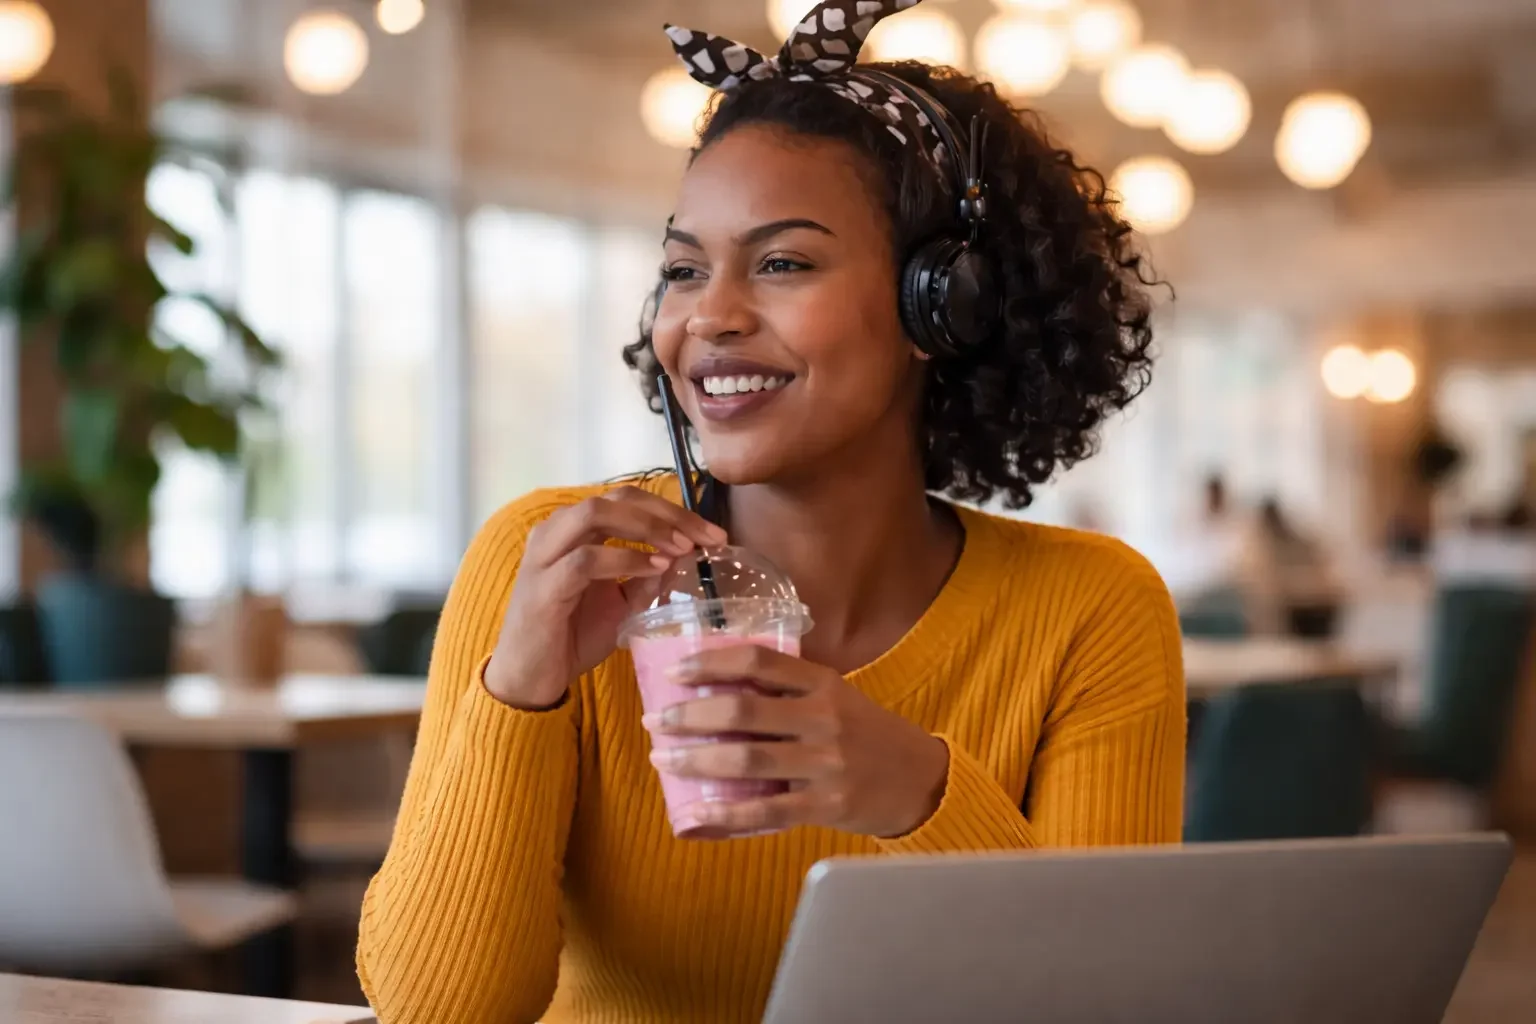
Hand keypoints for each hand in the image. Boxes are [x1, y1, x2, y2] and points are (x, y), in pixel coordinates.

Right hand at [485, 487, 726, 709]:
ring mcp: (544, 556)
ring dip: (646, 528)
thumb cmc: (571, 636)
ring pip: (595, 514)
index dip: (673, 510)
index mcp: (572, 530)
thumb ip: (646, 576)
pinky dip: (625, 559)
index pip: (626, 500)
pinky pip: (586, 559)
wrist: (530, 679)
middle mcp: (554, 532)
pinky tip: (655, 569)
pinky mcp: (543, 586)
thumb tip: (684, 555)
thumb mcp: (621, 603)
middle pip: (615, 498)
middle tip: (705, 536)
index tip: (713, 533)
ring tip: (682, 548)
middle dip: (667, 513)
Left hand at [643, 644, 949, 837]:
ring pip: (747, 758)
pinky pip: (765, 812)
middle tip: (655, 720)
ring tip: (663, 758)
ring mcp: (825, 763)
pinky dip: (725, 814)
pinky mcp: (826, 805)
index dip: (711, 661)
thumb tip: (715, 684)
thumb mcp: (836, 696)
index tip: (675, 671)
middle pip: (743, 709)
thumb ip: (787, 689)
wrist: (921, 780)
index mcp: (822, 683)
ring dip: (696, 759)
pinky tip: (694, 812)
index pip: (758, 660)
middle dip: (690, 715)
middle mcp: (823, 718)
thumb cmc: (865, 734)